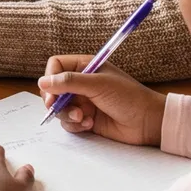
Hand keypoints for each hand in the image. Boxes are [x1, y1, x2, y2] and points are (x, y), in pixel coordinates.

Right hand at [37, 58, 165, 145]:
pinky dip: (75, 125)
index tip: (52, 93)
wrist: (147, 122)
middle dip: (55, 101)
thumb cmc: (128, 97)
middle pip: (53, 89)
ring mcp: (83, 101)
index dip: (50, 78)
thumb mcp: (98, 85)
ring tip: (83, 118)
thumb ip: (69, 82)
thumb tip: (42, 82)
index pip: (56, 66)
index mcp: (85, 67)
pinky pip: (68, 122)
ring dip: (67, 114)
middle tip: (57, 107)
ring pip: (58, 108)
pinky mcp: (85, 118)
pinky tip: (89, 124)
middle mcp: (81, 83)